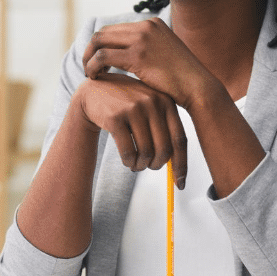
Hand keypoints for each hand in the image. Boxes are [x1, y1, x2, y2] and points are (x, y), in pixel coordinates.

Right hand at [73, 72, 186, 187]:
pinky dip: (129, 162)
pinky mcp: (115, 117)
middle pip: (164, 149)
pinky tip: (127, 161)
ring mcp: (133, 109)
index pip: (180, 139)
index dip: (181, 165)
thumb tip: (176, 166)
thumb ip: (164, 129)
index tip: (180, 183)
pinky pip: (128, 152)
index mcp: (166, 102)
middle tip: (149, 167)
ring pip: (146, 152)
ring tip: (136, 165)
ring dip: (141, 165)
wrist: (95, 92)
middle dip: (157, 165)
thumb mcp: (149, 108)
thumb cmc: (126, 105)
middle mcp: (153, 102)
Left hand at [82, 18, 211, 109]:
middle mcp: (146, 26)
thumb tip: (126, 54)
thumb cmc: (181, 79)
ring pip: (99, 41)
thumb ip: (146, 49)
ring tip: (90, 74)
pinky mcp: (138, 55)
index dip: (102, 45)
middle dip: (90, 50)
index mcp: (152, 23)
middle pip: (103, 32)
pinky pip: (103, 56)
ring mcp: (142, 39)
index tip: (97, 61)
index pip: (115, 29)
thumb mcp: (164, 54)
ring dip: (89, 58)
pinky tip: (95, 78)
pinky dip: (93, 66)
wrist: (198, 88)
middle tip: (88, 67)